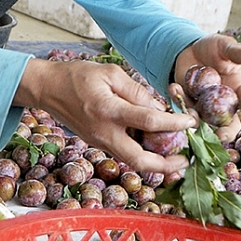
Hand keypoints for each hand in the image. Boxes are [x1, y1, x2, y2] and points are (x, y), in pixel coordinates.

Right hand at [14, 58, 195, 174]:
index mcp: (109, 111)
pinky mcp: (99, 144)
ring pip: (133, 162)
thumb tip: (161, 109)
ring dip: (157, 163)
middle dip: (167, 166)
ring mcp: (100, 142)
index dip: (175, 123)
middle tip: (186, 160)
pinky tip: (156, 146)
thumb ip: (138, 92)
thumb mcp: (111, 74)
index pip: (149, 122)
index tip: (192, 122)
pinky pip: (125, 154)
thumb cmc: (79, 76)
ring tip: (177, 156)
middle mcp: (105, 133)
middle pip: (141, 161)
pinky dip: (143, 154)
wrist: (48, 88)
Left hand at [172, 34, 240, 141]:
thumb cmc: (213, 48)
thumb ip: (235, 51)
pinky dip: (179, 101)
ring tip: (192, 114)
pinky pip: (185, 108)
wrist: (190, 50)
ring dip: (198, 121)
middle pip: (230, 122)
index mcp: (239, 89)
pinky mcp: (189, 104)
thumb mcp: (224, 46)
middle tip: (223, 135)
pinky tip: (174, 87)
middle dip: (227, 131)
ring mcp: (206, 106)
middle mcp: (225, 103)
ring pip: (205, 122)